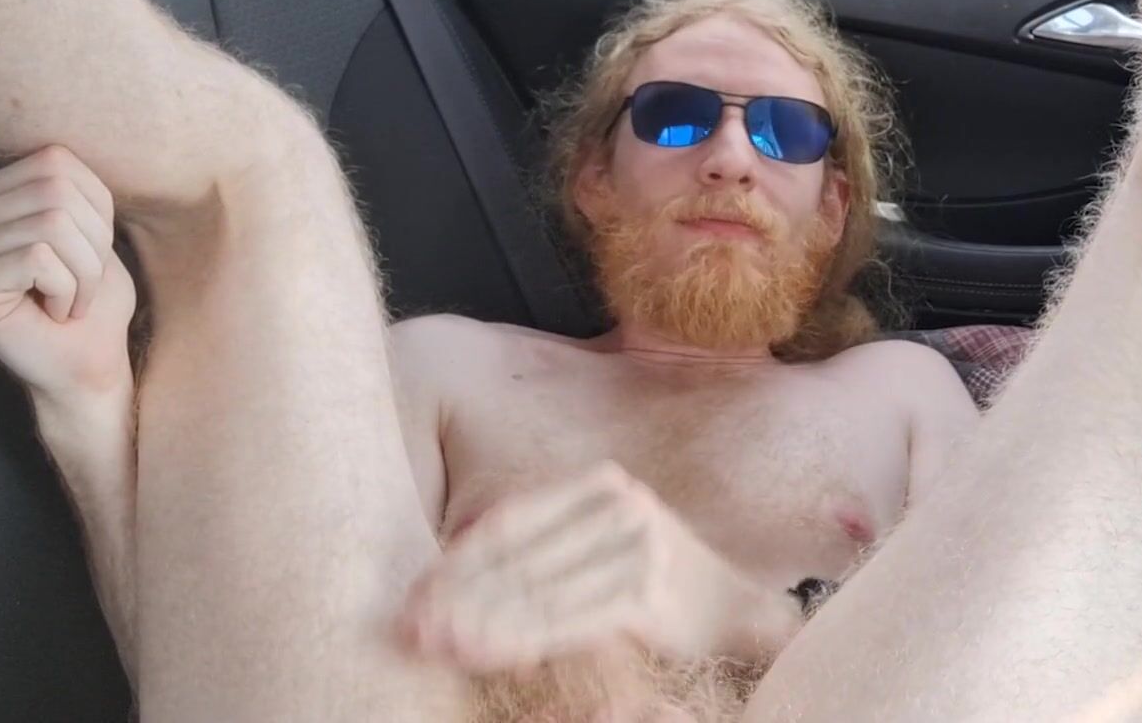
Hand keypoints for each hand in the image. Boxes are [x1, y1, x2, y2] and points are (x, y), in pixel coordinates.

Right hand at [0, 145, 135, 407]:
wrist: (87, 363)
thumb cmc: (90, 299)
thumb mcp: (94, 225)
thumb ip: (72, 186)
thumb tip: (55, 151)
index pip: (55, 163)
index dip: (93, 211)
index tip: (83, 255)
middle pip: (55, 192)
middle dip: (91, 245)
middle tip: (78, 286)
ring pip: (51, 224)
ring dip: (82, 273)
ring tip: (67, 300)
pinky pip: (38, 259)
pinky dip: (67, 289)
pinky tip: (54, 312)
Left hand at [401, 461, 743, 672]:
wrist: (734, 609)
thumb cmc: (654, 580)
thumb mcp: (597, 543)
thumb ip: (542, 547)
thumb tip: (457, 570)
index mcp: (601, 484)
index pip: (510, 522)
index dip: (455, 561)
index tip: (412, 595)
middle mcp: (621, 505)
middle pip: (515, 558)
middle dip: (454, 598)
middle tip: (407, 631)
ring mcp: (636, 547)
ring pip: (533, 593)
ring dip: (475, 624)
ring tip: (432, 647)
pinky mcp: (645, 592)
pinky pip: (563, 621)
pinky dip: (517, 640)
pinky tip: (481, 656)